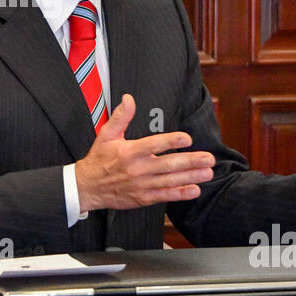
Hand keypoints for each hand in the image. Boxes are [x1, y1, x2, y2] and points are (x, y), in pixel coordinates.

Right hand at [74, 94, 215, 212]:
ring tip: (207, 173)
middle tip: (208, 158)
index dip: (171, 141)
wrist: (87, 187)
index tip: (187, 139)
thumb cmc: (98, 159)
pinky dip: (180, 194)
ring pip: (170, 181)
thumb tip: (129, 98)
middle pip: (167, 165)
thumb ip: (121, 116)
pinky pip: (164, 196)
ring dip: (191, 177)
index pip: (153, 145)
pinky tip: (194, 190)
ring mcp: (141, 185)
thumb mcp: (106, 134)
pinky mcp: (142, 198)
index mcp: (129, 152)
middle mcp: (137, 169)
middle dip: (191, 162)